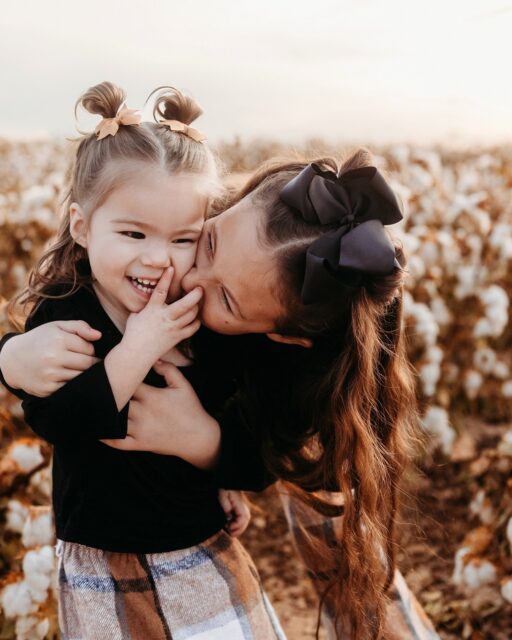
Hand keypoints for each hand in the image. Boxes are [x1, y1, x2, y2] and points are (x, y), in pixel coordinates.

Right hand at [0, 321, 100, 395]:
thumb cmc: (41, 340)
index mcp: (58, 339)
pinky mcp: (47, 389)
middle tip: (82, 360)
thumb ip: (80, 326)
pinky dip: (71, 383)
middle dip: (89, 362)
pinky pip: (70, 387)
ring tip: (74, 367)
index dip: (89, 349)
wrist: (13, 359)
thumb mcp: (57, 326)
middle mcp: (53, 357)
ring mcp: (50, 375)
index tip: (82, 350)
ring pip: (80, 376)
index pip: (89, 348)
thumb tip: (98, 335)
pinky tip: (65, 376)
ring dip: (81, 373)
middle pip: (88, 364)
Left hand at [101, 362, 220, 468]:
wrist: (199, 436)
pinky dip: (105, 437)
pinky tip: (97, 428)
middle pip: (116, 400)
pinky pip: (117, 442)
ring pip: (113, 420)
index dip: (116, 376)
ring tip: (92, 404)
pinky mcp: (139, 444)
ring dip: (103, 412)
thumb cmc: (191, 409)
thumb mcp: (183, 385)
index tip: (107, 370)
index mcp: (152, 396)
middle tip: (93, 385)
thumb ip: (168, 369)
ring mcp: (139, 430)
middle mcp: (143, 413)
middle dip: (107, 393)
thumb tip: (153, 358)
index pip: (127, 383)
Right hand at [123, 267, 201, 362]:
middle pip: (184, 305)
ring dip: (196, 307)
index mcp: (152, 310)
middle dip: (195, 295)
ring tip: (197, 302)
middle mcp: (164, 318)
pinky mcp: (177, 337)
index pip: (160, 291)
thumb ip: (146, 307)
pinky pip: (192, 328)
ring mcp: (172, 328)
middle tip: (200, 288)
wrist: (136, 354)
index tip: (171, 268)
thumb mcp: (135, 316)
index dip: (166, 279)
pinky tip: (195, 318)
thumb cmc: (133, 334)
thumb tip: (149, 301)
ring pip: (191, 315)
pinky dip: (196, 322)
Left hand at [218, 489, 250, 536]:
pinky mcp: (238, 507)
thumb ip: (226, 506)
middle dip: (239, 529)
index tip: (229, 527)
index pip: (243, 517)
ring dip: (239, 527)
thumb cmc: (223, 487)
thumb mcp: (222, 494)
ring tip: (230, 531)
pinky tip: (230, 526)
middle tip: (230, 533)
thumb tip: (229, 517)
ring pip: (244, 520)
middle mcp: (242, 505)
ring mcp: (241, 506)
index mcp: (239, 503)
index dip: (238, 525)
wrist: (226, 480)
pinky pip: (241, 518)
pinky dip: (237, 524)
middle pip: (246, 520)